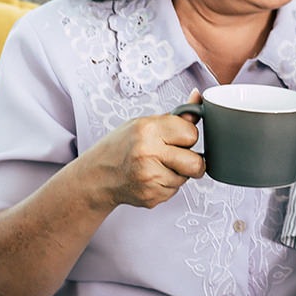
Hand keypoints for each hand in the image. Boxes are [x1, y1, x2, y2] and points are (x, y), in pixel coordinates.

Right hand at [77, 89, 204, 209]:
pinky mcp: (151, 197)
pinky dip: (167, 185)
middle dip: (192, 160)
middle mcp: (148, 154)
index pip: (192, 134)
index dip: (187, 136)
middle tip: (176, 155)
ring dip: (178, 173)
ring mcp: (149, 178)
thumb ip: (177, 116)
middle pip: (196, 163)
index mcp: (148, 130)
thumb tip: (198, 97)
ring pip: (186, 178)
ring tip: (157, 165)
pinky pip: (174, 191)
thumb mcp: (145, 123)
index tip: (177, 137)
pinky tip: (151, 177)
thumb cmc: (121, 146)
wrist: (97, 175)